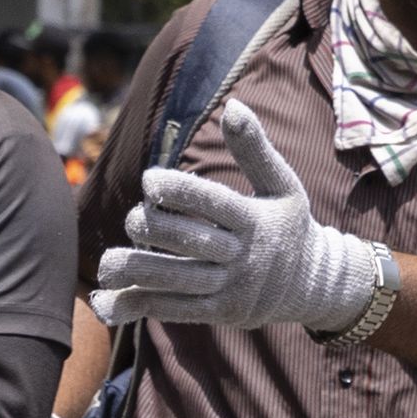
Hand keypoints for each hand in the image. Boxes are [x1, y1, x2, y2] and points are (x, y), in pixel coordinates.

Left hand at [92, 102, 381, 334]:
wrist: (311, 284)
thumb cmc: (287, 225)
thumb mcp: (283, 184)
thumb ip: (255, 148)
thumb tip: (233, 105)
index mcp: (255, 220)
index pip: (214, 203)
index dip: (180, 191)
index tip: (149, 180)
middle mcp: (242, 256)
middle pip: (190, 242)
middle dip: (153, 229)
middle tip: (132, 218)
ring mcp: (230, 288)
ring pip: (177, 280)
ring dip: (137, 273)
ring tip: (105, 266)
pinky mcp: (219, 312)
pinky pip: (175, 309)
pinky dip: (139, 305)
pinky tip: (109, 302)